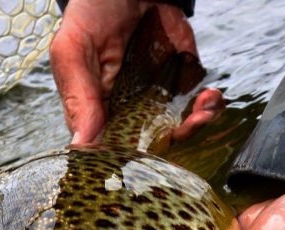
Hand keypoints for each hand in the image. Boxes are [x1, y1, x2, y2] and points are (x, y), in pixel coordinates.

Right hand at [50, 0, 217, 144]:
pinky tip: (210, 95)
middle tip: (189, 125)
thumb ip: (78, 97)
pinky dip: (211, 106)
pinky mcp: (183, 82)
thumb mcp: (73, 51)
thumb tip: (81, 146)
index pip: (118, 150)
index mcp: (101, 113)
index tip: (150, 155)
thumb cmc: (90, 14)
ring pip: (182, 130)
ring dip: (198, 125)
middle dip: (177, 140)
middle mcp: (132, 112)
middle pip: (156, 145)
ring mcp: (159, 99)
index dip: (135, 159)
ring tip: (204, 108)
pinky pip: (200, 106)